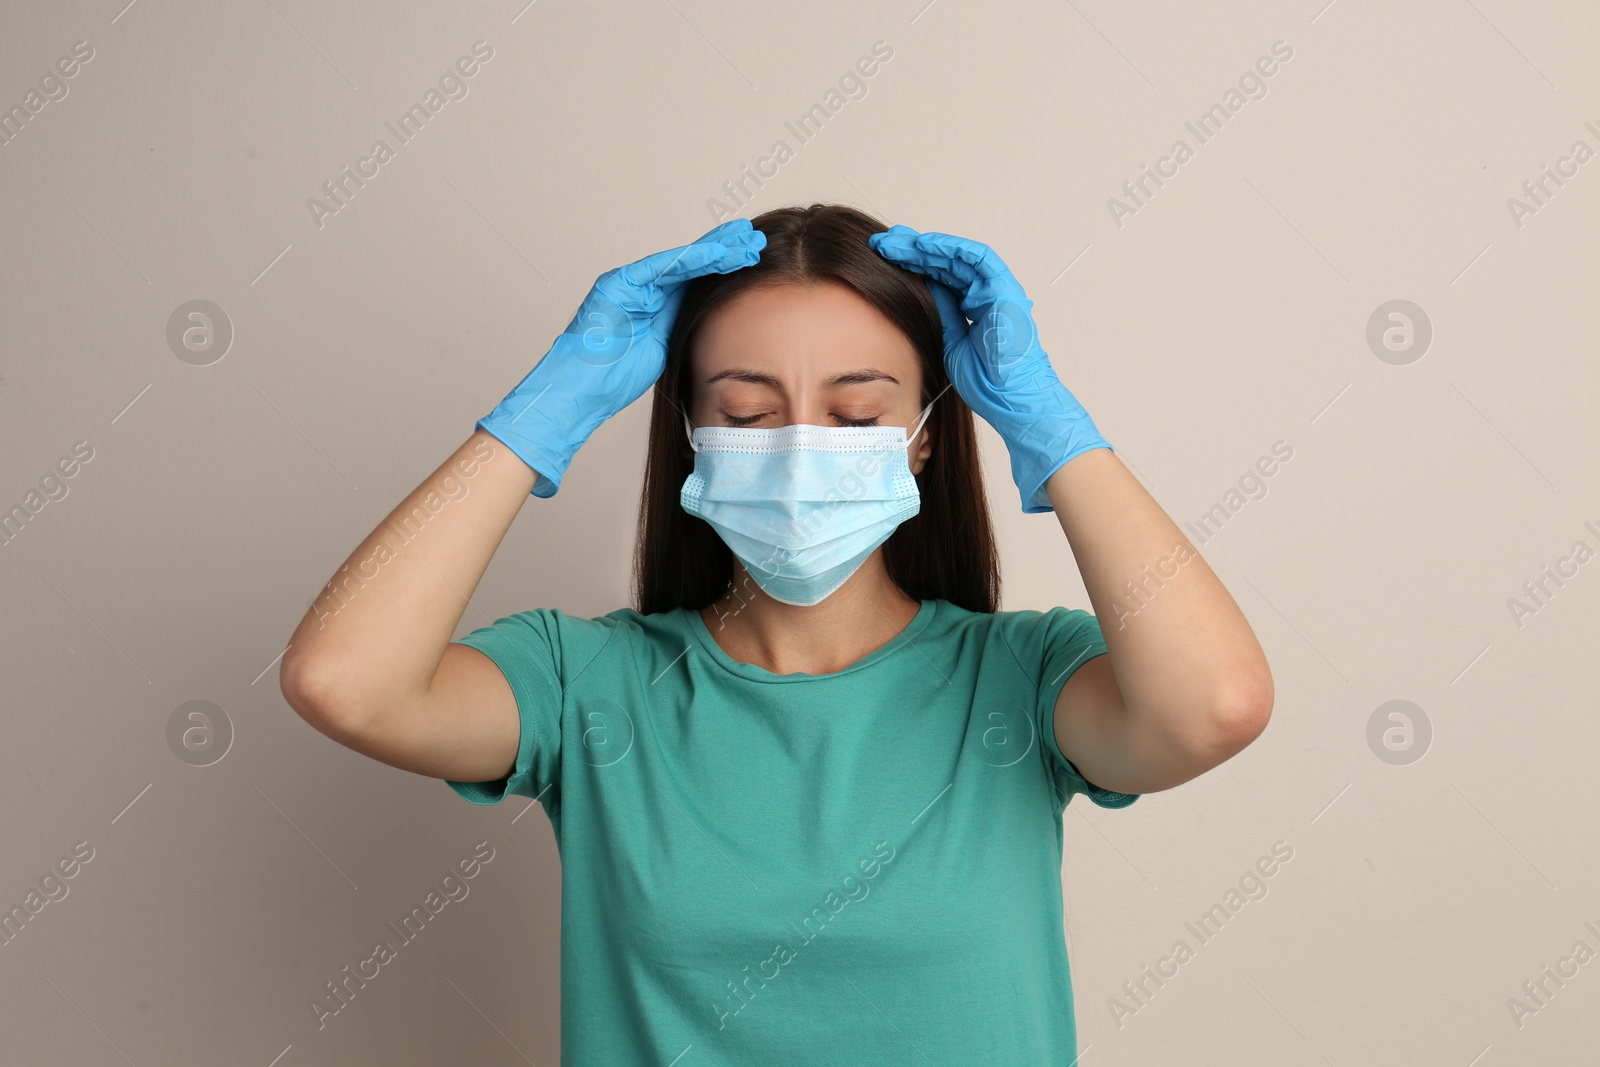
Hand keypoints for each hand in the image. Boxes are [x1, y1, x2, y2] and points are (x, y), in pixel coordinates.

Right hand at [478, 218, 765, 496]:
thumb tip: (710, 311)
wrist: (581, 388)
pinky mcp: (619, 284)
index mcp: (652, 302)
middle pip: (689, 263)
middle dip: (723, 249)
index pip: (692, 277)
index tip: (750, 255)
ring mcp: (630, 283)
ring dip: (715, 250)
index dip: (721, 264)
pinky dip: (691, 260)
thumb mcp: (661, 347)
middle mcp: (642, 286)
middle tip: (754, 236)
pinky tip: (718, 253)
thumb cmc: (613, 376)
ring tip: (745, 240)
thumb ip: (679, 322)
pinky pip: (661, 268)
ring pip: (680, 261)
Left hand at [868, 224, 1110, 512]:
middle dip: (912, 251)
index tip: (883, 258)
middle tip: (881, 242)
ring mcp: (996, 289)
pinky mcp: (1004, 289)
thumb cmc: (986, 379)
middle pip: (945, 263)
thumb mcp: (951, 340)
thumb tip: (920, 287)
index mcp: (974, 306)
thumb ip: (942, 312)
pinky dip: (950, 248)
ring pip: (957, 257)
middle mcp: (986, 293)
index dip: (913, 265)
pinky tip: (923, 244)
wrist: (1009, 397)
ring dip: (925, 246)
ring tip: (895, 240)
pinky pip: (976, 259)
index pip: (940, 277)